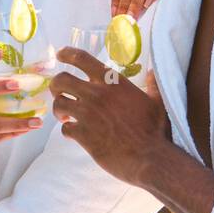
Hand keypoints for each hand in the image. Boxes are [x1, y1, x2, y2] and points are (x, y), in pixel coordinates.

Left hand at [49, 47, 170, 185]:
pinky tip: (75, 135)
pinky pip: (64, 129)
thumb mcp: (157, 103)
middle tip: (60, 94)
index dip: (67, 54)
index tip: (60, 54)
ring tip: (66, 117)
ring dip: (59, 110)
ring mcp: (87, 114)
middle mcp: (96, 94)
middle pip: (61, 80)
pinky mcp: (82, 134)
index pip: (83, 59)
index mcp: (113, 82)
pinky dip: (67, 131)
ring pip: (58, 104)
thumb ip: (152, 86)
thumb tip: (152, 72)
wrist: (149, 158)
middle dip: (56, 86)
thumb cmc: (155, 131)